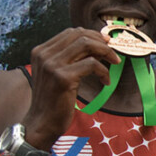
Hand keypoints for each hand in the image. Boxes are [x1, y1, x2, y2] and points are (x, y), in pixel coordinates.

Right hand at [21, 28, 120, 149]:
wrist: (42, 123)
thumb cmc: (54, 100)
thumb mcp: (59, 73)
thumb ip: (72, 58)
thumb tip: (98, 45)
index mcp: (41, 51)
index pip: (70, 32)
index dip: (91, 35)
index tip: (106, 42)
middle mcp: (44, 55)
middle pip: (79, 35)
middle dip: (100, 41)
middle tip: (113, 53)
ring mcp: (52, 65)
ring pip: (86, 45)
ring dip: (105, 52)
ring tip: (114, 62)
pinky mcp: (63, 77)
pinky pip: (91, 64)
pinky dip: (103, 71)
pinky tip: (106, 81)